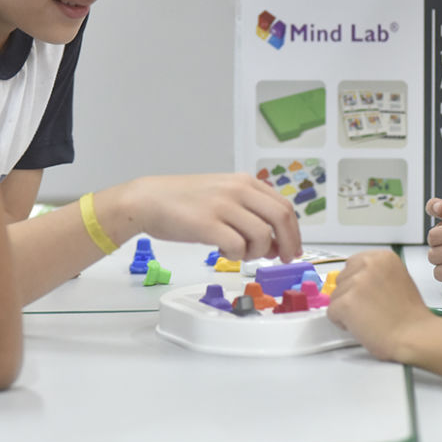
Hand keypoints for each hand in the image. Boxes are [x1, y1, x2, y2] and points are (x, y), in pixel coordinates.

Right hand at [120, 173, 301, 262]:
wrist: (148, 200)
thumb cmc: (182, 201)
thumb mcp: (222, 195)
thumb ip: (249, 213)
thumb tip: (274, 243)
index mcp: (243, 182)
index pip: (283, 206)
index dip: (293, 231)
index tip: (292, 247)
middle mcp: (237, 190)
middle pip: (280, 218)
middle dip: (288, 243)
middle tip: (283, 259)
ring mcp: (222, 206)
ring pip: (261, 235)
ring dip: (257, 252)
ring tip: (241, 253)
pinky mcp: (207, 224)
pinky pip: (238, 247)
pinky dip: (236, 256)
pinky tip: (224, 252)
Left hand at [327, 249, 430, 361]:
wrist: (415, 336)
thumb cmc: (409, 316)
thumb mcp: (398, 279)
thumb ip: (376, 275)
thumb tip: (356, 280)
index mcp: (382, 257)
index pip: (353, 264)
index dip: (359, 283)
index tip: (370, 295)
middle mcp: (368, 264)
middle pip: (342, 279)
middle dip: (351, 295)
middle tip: (372, 309)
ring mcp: (356, 283)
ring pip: (335, 296)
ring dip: (347, 310)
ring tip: (370, 318)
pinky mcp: (346, 302)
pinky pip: (331, 312)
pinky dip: (343, 322)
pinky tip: (363, 326)